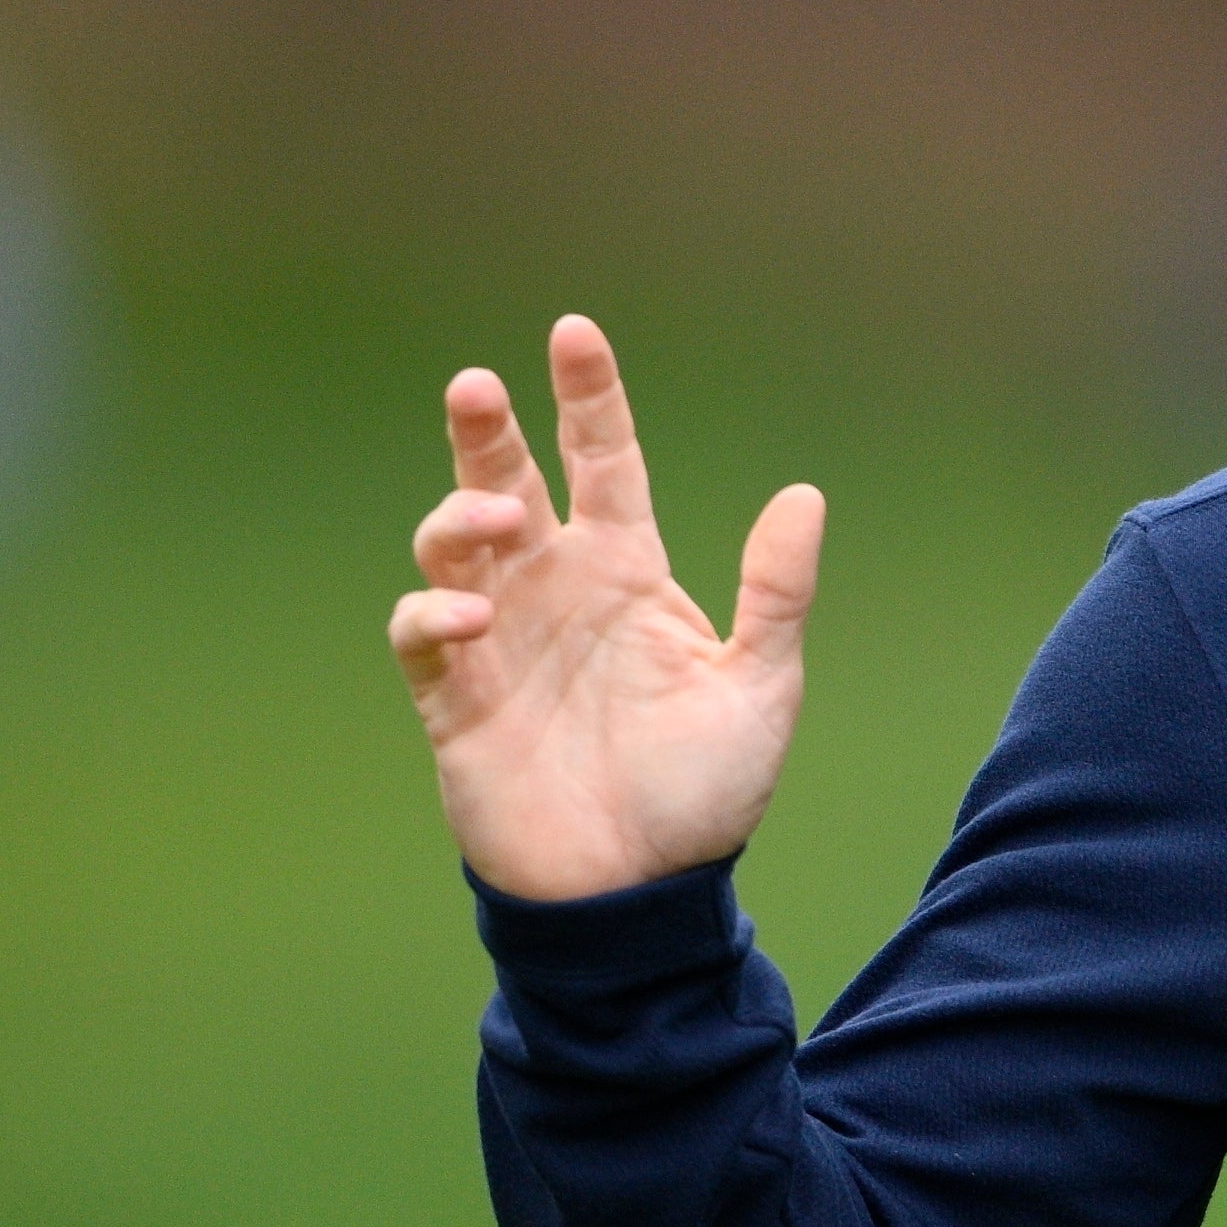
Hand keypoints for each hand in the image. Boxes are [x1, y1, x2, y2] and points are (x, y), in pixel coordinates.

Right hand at [387, 316, 824, 901]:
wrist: (642, 893)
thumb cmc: (702, 792)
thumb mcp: (761, 685)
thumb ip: (777, 593)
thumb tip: (803, 494)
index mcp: (629, 575)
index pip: (603, 464)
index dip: (588, 400)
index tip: (574, 333)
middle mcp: (556, 592)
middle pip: (510, 483)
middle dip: (488, 432)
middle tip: (479, 386)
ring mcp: (500, 641)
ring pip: (453, 546)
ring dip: (463, 518)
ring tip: (498, 521)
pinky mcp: (455, 700)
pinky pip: (423, 636)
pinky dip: (435, 615)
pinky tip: (471, 618)